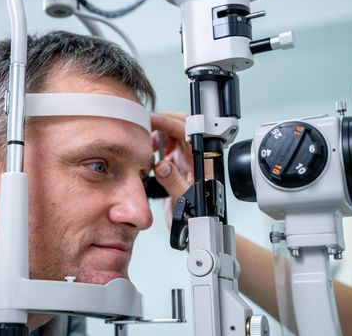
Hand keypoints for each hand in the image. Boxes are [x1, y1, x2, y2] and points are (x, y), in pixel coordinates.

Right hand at [151, 112, 192, 226]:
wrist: (196, 230)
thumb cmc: (197, 218)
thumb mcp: (184, 202)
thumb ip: (174, 183)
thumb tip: (163, 166)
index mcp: (203, 162)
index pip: (189, 133)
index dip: (171, 123)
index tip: (154, 121)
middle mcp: (197, 158)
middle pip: (184, 127)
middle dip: (166, 121)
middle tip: (148, 124)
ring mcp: (188, 160)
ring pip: (175, 135)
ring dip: (161, 133)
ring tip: (147, 141)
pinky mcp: (179, 166)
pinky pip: (168, 147)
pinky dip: (158, 144)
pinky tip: (150, 152)